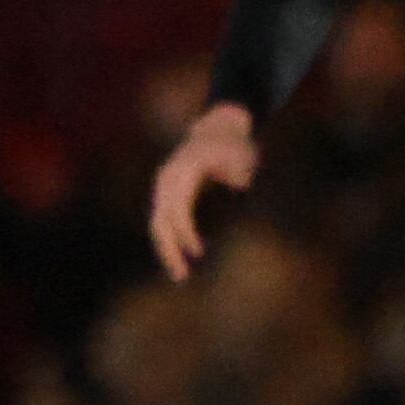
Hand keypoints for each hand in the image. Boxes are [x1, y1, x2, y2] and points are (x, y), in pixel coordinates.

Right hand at [147, 103, 259, 281]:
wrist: (220, 128)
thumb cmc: (237, 147)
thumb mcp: (246, 159)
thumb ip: (242, 179)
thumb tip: (239, 200)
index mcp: (188, 168)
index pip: (179, 207)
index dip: (186, 232)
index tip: (199, 253)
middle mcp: (169, 176)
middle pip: (161, 219)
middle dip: (170, 250)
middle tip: (183, 276)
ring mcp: (164, 184)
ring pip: (158, 223)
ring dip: (166, 250)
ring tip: (180, 275)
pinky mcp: (165, 192)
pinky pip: (162, 221)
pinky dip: (169, 241)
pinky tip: (179, 261)